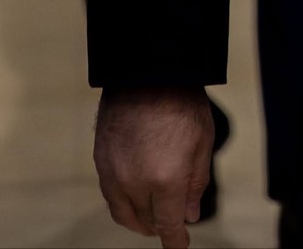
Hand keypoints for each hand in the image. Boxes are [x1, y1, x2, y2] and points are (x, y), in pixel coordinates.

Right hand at [97, 87, 216, 247]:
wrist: (147, 71)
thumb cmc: (181, 104)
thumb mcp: (202, 143)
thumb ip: (195, 184)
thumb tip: (189, 215)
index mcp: (164, 180)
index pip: (168, 225)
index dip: (175, 240)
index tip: (179, 246)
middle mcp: (134, 182)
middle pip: (144, 222)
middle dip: (158, 227)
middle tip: (170, 224)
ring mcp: (113, 172)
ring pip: (122, 213)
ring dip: (137, 219)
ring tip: (151, 215)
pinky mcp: (100, 160)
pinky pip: (109, 194)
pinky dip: (123, 202)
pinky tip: (135, 194)